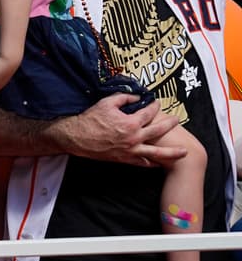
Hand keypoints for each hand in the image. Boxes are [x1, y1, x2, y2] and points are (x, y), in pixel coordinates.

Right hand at [54, 93, 184, 165]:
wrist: (77, 137)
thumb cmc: (90, 119)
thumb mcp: (106, 103)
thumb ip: (124, 98)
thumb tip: (136, 97)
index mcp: (130, 123)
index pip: (149, 113)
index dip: (155, 106)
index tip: (157, 103)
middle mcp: (134, 138)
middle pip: (158, 131)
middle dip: (169, 125)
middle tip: (177, 121)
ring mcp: (131, 150)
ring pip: (157, 153)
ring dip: (172, 153)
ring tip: (183, 152)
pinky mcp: (125, 159)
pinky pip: (143, 163)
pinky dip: (152, 163)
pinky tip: (159, 163)